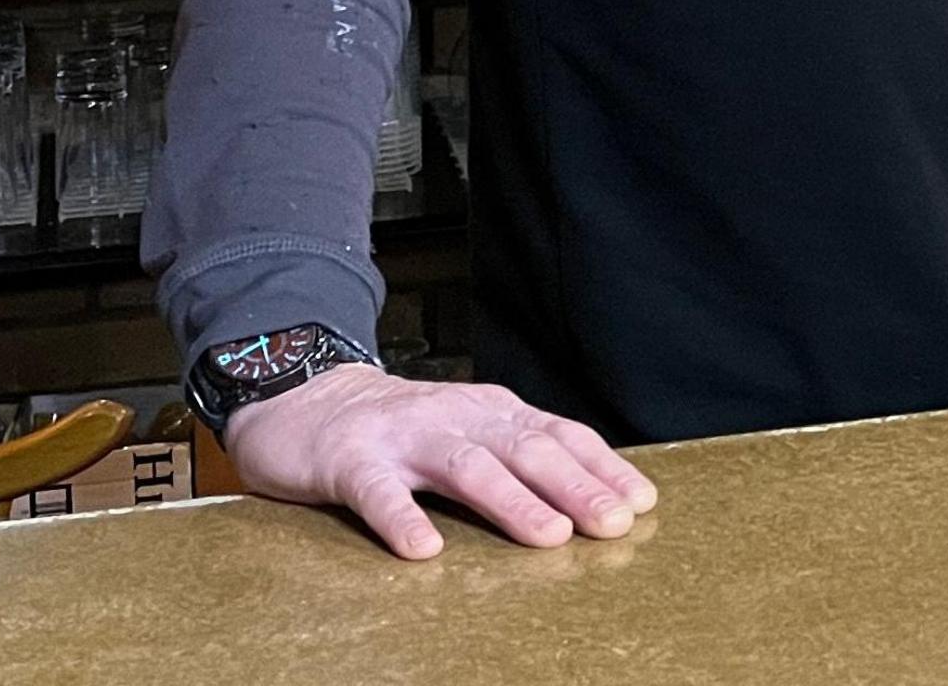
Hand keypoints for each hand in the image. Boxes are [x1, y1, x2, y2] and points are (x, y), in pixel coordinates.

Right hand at [222, 365, 657, 559]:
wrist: (306, 399)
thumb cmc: (405, 429)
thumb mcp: (472, 431)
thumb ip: (522, 456)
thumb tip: (598, 496)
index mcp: (493, 411)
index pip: (560, 435)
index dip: (602, 468)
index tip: (641, 503)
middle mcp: (458, 417)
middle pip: (526, 448)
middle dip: (574, 486)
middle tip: (612, 523)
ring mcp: (404, 437)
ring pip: (466, 466)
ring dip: (512, 501)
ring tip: (549, 535)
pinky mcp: (351, 462)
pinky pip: (378, 492)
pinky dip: (402, 519)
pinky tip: (423, 548)